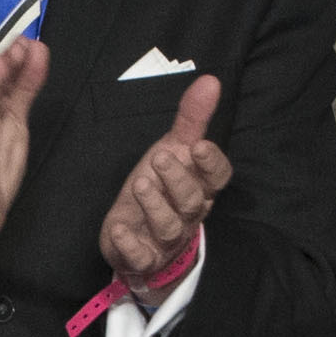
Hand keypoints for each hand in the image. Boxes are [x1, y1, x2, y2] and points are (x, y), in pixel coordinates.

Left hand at [99, 73, 228, 288]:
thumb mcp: (173, 151)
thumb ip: (190, 120)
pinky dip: (130, 243)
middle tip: (160, 159)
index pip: (218, 178)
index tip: (199, 146)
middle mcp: (188, 213)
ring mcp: (166, 237)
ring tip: (140, 184)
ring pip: (169, 226)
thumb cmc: (162, 188)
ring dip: (155, 206)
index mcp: (200, 187)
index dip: (211, 164)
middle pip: (193, 200)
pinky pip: (140, 255)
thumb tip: (209, 80)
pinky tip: (118, 227)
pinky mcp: (142, 256)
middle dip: (178, 180)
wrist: (142, 238)